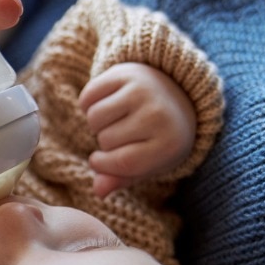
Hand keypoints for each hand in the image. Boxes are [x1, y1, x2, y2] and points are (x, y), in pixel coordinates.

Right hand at [78, 63, 196, 197]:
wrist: (175, 92)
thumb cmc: (158, 137)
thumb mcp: (148, 162)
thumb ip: (122, 178)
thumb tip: (98, 191)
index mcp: (169, 143)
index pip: (122, 162)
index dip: (103, 165)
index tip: (99, 162)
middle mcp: (158, 115)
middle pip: (106, 139)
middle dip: (106, 141)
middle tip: (122, 133)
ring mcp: (142, 90)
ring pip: (94, 118)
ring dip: (97, 123)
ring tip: (114, 119)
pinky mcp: (126, 73)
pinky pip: (88, 96)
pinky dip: (89, 103)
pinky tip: (105, 103)